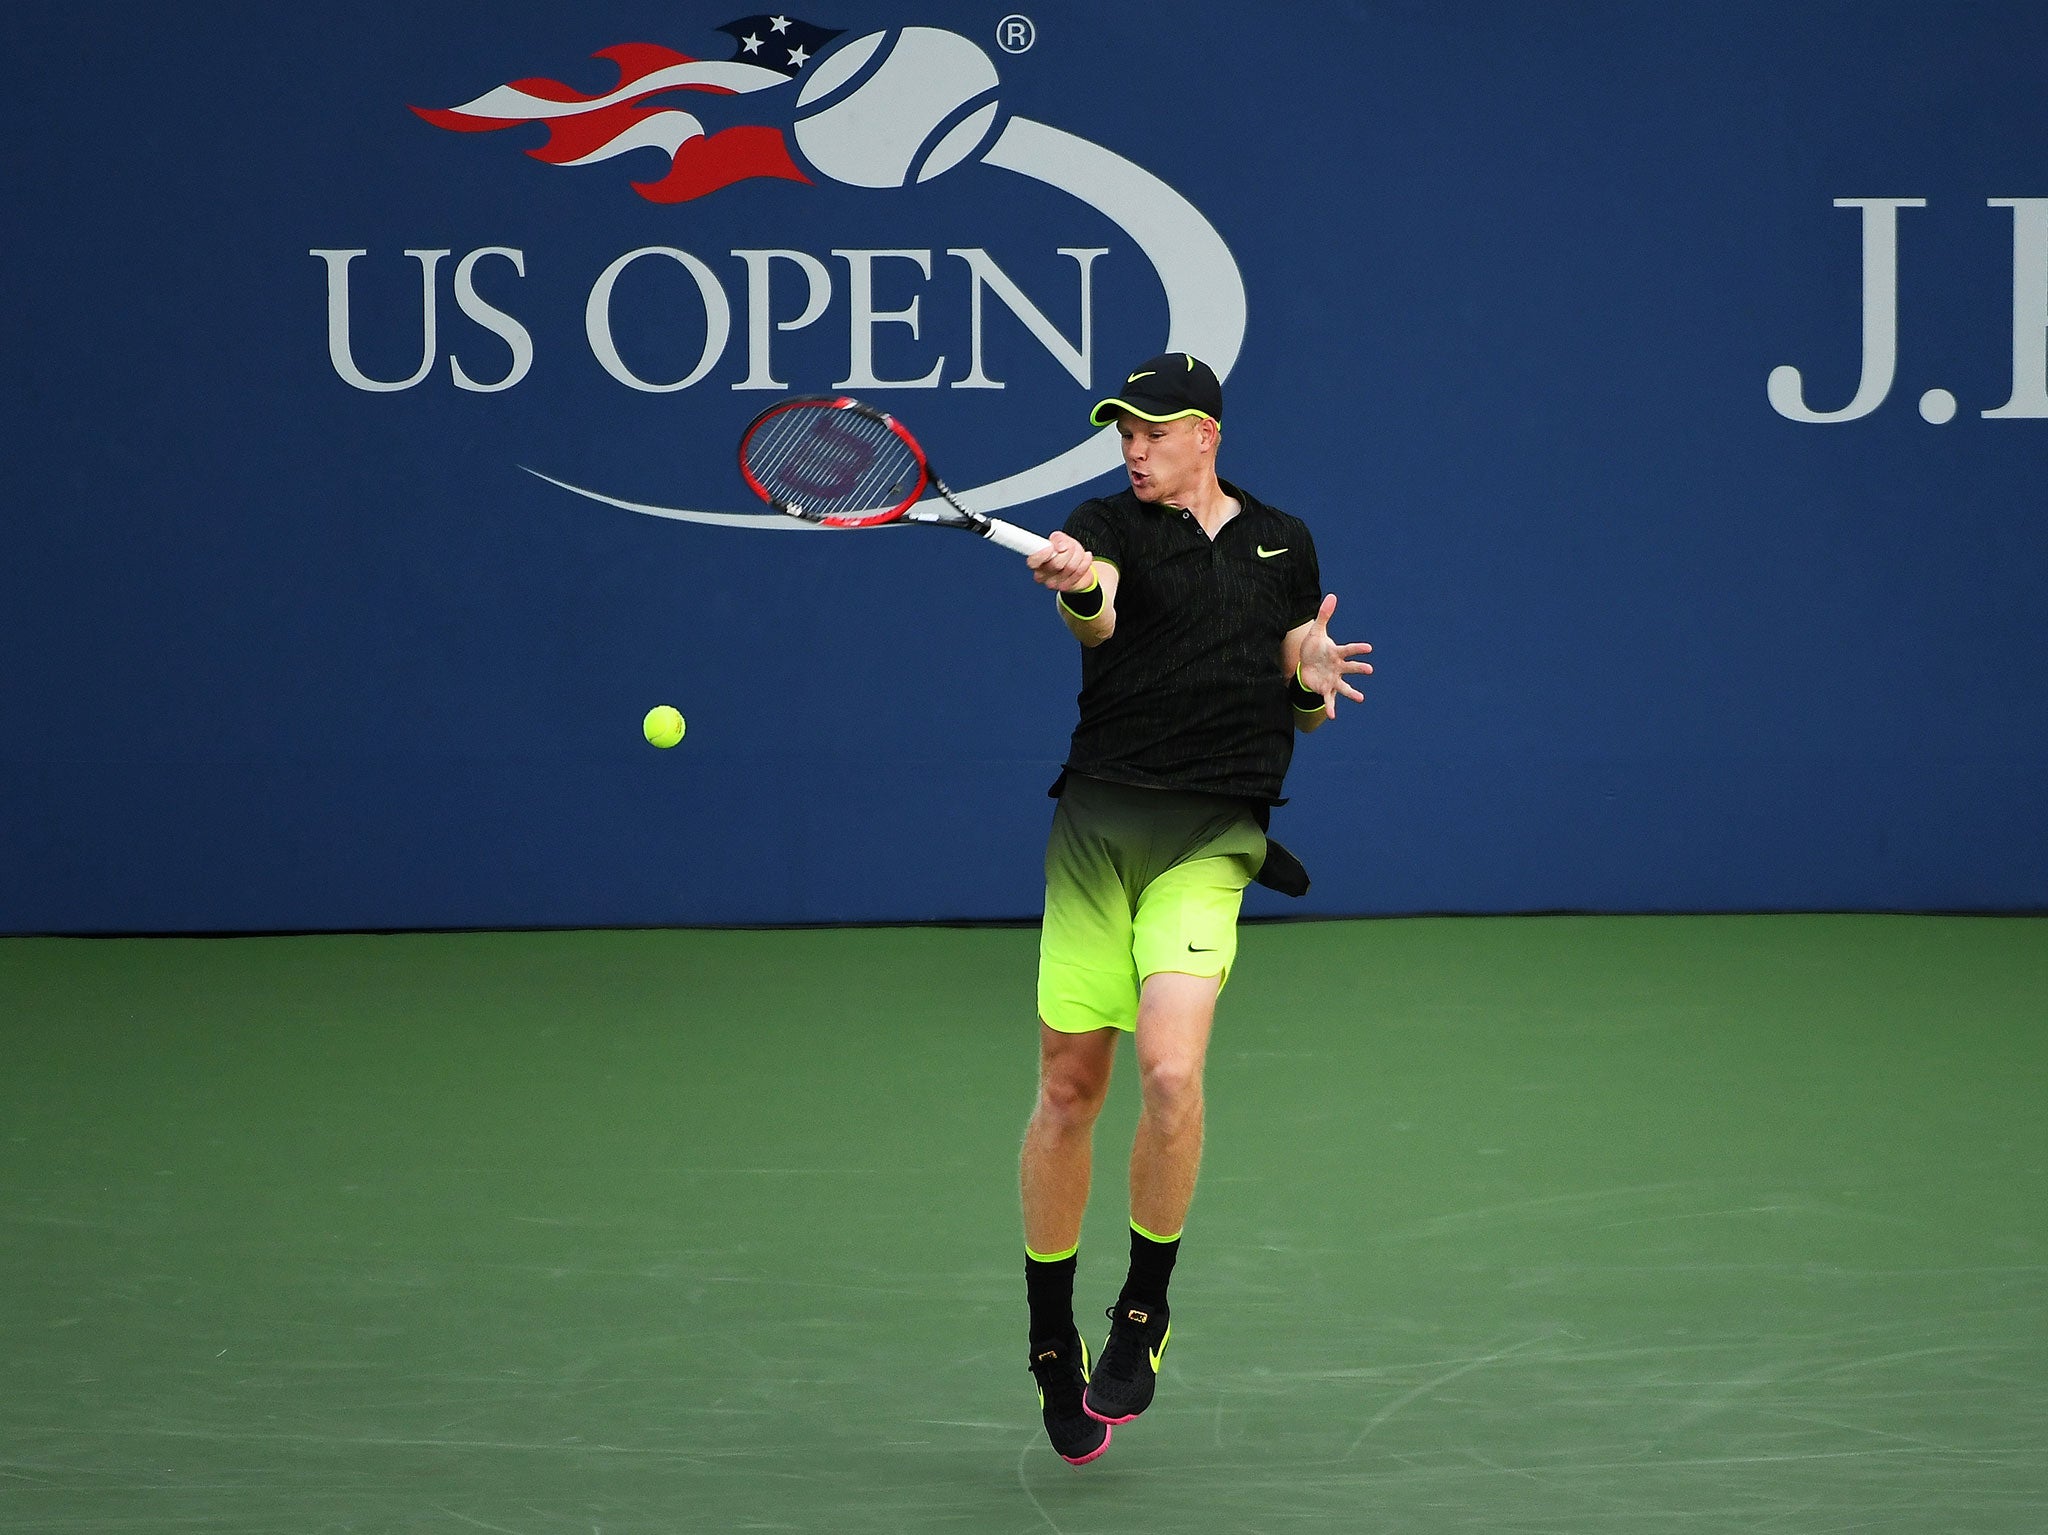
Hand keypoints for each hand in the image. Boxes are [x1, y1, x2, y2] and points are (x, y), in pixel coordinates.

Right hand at [1027, 531, 1096, 591]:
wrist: (1075, 568)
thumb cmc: (1064, 552)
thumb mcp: (1060, 540)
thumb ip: (1058, 539)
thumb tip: (1060, 544)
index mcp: (1034, 562)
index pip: (1033, 561)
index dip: (1042, 554)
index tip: (1050, 547)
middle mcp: (1041, 575)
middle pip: (1056, 564)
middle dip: (1068, 550)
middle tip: (1068, 546)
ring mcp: (1053, 583)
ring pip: (1070, 567)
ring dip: (1078, 554)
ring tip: (1077, 551)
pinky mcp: (1065, 587)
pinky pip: (1079, 572)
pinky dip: (1085, 561)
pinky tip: (1085, 556)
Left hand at [1297, 593, 1372, 718]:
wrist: (1306, 665)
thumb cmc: (1314, 648)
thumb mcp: (1317, 632)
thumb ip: (1324, 615)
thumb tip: (1332, 595)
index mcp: (1337, 653)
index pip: (1349, 649)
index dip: (1358, 649)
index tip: (1369, 648)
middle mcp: (1339, 667)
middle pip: (1351, 668)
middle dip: (1359, 668)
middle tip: (1369, 670)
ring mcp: (1334, 680)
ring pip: (1345, 687)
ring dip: (1352, 693)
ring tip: (1360, 698)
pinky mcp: (1326, 690)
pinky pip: (1330, 700)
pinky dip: (1331, 708)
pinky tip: (1332, 716)